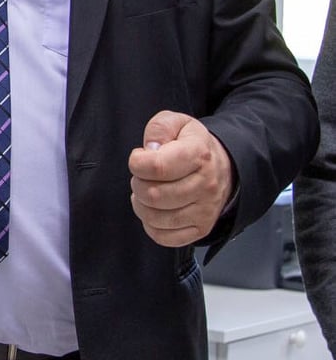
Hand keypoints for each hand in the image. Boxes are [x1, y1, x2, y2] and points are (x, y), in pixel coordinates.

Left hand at [129, 111, 234, 247]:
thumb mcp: (177, 123)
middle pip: (153, 195)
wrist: (222, 167)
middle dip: (137, 183)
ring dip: (141, 204)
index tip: (140, 157)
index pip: (156, 167)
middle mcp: (206, 186)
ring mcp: (205, 211)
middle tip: (144, 176)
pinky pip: (163, 237)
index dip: (137, 162)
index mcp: (199, 155)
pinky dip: (151, 225)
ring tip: (149, 191)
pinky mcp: (200, 229)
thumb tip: (151, 148)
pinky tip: (156, 209)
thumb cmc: (191, 145)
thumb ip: (159, 127)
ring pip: (155, 218)